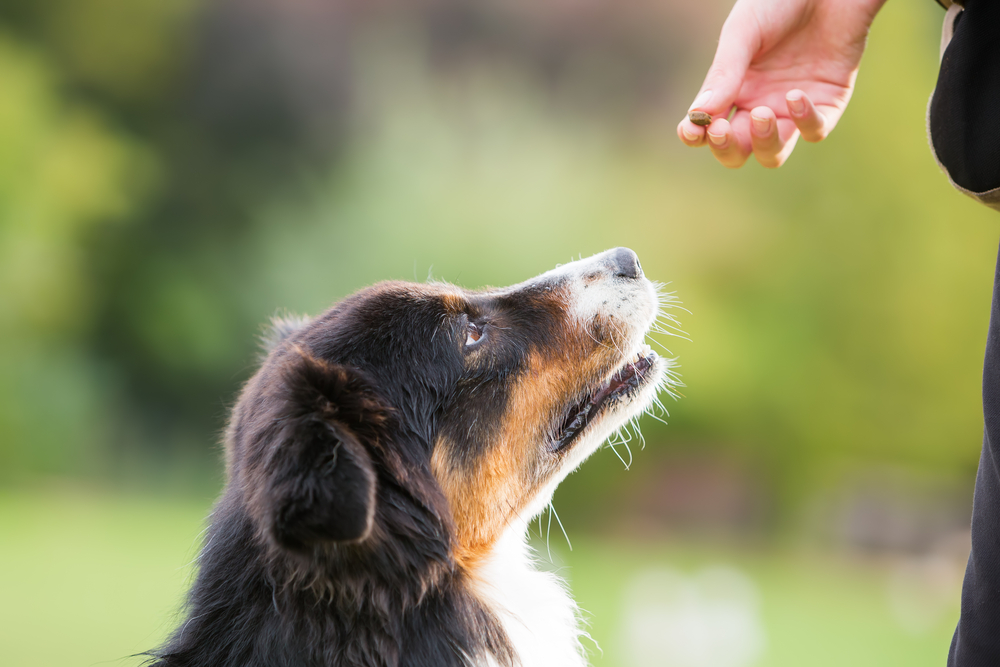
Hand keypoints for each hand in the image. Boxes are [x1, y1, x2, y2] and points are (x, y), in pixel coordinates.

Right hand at [677, 0, 886, 168]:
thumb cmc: (780, 1)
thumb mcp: (744, 32)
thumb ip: (724, 73)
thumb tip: (697, 115)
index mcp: (733, 88)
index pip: (707, 127)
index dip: (696, 135)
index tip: (692, 130)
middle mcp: (760, 103)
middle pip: (737, 150)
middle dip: (726, 147)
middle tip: (722, 129)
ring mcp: (793, 107)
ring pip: (772, 152)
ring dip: (763, 142)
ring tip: (762, 114)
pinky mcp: (828, 103)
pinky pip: (814, 131)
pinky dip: (804, 121)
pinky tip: (796, 95)